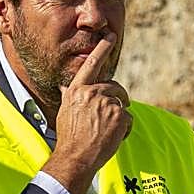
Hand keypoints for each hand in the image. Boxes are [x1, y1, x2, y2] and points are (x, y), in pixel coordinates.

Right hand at [42, 33, 131, 193]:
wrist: (75, 157)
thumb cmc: (69, 138)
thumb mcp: (65, 111)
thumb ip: (70, 97)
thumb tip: (65, 87)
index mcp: (76, 90)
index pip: (91, 63)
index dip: (102, 48)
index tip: (110, 36)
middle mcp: (91, 92)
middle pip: (114, 87)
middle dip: (119, 99)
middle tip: (115, 113)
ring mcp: (106, 102)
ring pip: (121, 105)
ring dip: (119, 119)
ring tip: (106, 133)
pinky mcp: (119, 115)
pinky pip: (128, 119)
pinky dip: (124, 130)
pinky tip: (112, 139)